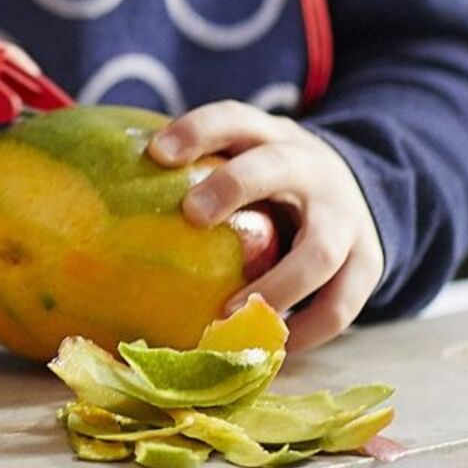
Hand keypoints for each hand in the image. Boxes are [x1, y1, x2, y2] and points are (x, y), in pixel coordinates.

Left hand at [149, 101, 383, 352]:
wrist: (357, 190)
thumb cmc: (268, 181)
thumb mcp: (243, 156)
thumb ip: (194, 170)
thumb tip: (100, 197)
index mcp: (271, 136)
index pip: (235, 119)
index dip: (199, 130)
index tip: (158, 152)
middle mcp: (311, 170)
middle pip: (276, 167)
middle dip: (234, 186)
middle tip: (192, 215)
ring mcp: (345, 217)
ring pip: (319, 250)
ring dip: (274, 286)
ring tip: (228, 313)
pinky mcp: (368, 263)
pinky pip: (342, 305)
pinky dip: (305, 331)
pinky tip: (267, 348)